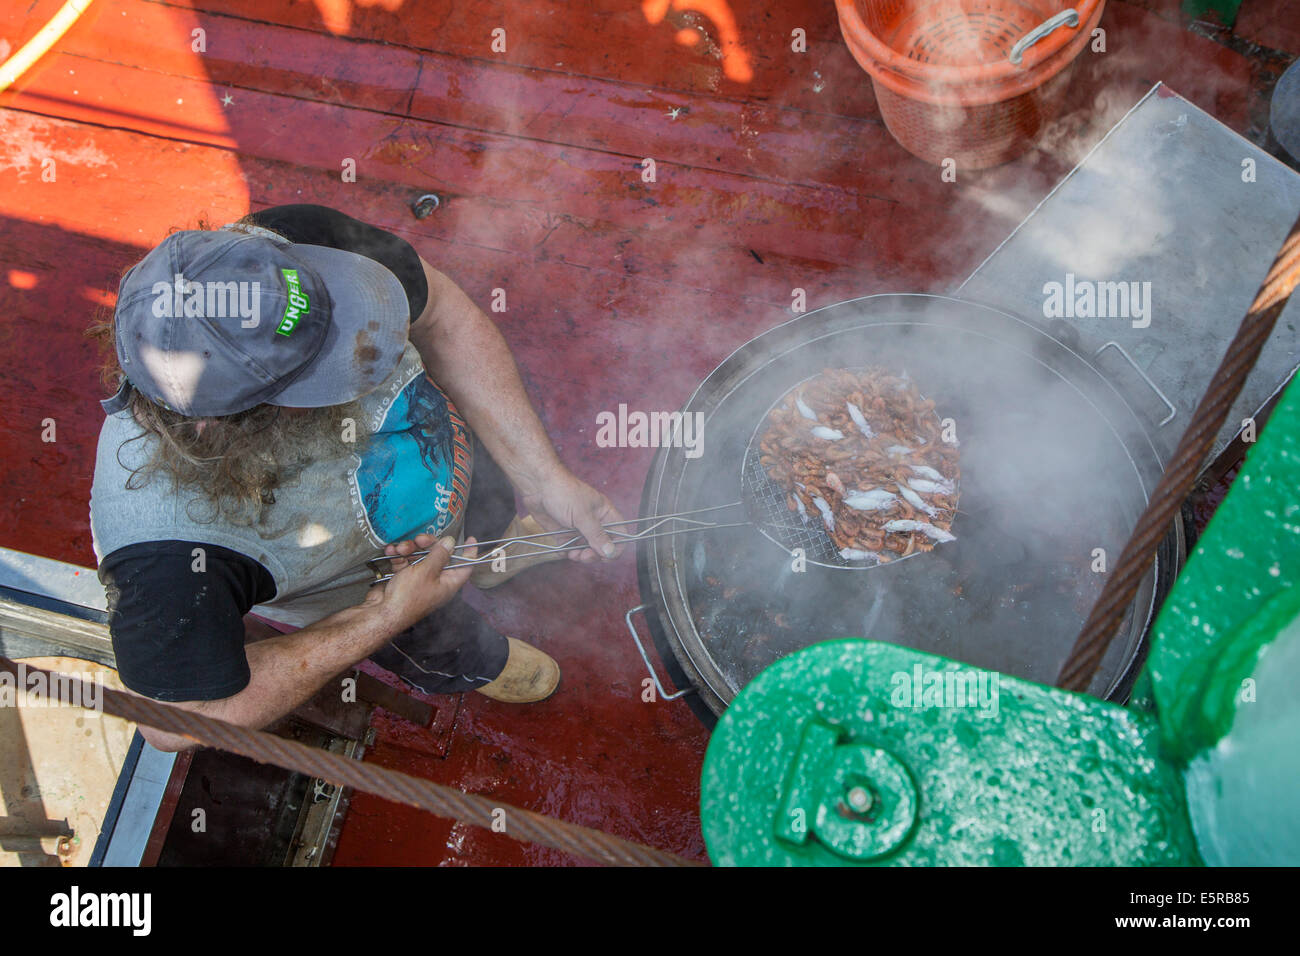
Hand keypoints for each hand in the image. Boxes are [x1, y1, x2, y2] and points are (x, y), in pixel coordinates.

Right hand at [361, 533, 477, 631]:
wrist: (381, 612)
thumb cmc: (407, 598)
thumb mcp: (426, 572)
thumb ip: (439, 555)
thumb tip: (450, 542)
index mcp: (448, 583)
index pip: (464, 566)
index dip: (468, 553)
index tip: (470, 540)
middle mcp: (435, 581)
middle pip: (438, 556)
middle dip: (428, 544)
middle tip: (420, 540)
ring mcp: (419, 579)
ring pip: (419, 556)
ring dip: (409, 549)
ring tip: (401, 549)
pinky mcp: (403, 578)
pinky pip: (404, 561)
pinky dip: (398, 556)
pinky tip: (391, 552)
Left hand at [521, 469, 625, 562]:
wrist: (538, 486)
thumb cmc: (564, 492)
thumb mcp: (583, 515)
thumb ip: (597, 535)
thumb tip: (610, 551)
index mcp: (605, 513)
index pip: (620, 533)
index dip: (617, 546)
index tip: (607, 556)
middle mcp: (594, 522)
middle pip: (603, 545)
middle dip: (596, 554)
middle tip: (586, 555)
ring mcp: (579, 528)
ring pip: (587, 549)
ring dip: (582, 556)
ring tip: (573, 554)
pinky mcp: (564, 533)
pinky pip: (571, 548)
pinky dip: (568, 553)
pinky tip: (565, 550)